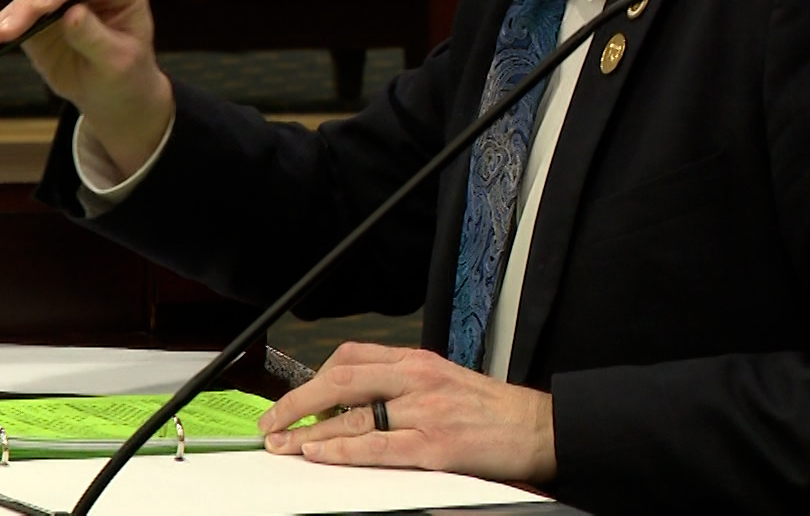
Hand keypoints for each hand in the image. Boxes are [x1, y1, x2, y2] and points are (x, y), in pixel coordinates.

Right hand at [0, 0, 172, 174]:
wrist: (112, 93)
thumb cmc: (127, 75)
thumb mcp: (119, 62)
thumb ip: (96, 38)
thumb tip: (71, 15)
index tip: (44, 6)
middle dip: (27, 7)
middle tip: (9, 32)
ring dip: (6, 20)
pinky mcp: (37, 16)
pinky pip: (13, 20)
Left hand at [256, 342, 556, 483]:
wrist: (538, 428)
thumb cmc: (491, 410)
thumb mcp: (443, 382)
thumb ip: (401, 387)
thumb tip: (353, 403)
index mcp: (417, 361)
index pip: (351, 357)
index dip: (313, 378)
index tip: (291, 398)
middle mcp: (417, 379)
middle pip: (341, 379)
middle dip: (298, 401)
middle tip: (272, 420)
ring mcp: (425, 411)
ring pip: (353, 414)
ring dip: (309, 430)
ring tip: (283, 443)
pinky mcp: (434, 445)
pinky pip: (377, 446)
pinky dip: (342, 448)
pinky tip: (319, 451)